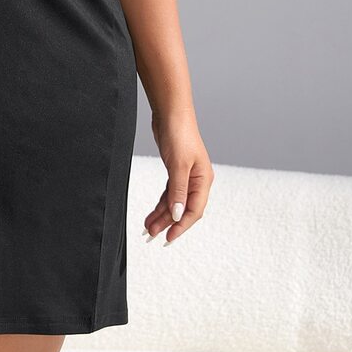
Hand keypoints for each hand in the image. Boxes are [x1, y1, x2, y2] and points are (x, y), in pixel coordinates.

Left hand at [143, 108, 212, 243]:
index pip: (194, 210)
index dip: (181, 226)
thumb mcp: (178, 165)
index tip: (168, 237)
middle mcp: (197, 181)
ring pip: (174, 202)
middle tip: (152, 235)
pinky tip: (152, 213)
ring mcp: (186, 176)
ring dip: (162, 216)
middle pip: (184, 209)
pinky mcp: (175, 171)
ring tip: (148, 228)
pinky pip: (169, 194)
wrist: (171, 113)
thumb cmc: (179, 134)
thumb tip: (177, 214)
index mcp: (203, 180)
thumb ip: (178, 191)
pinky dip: (160, 204)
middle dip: (169, 223)